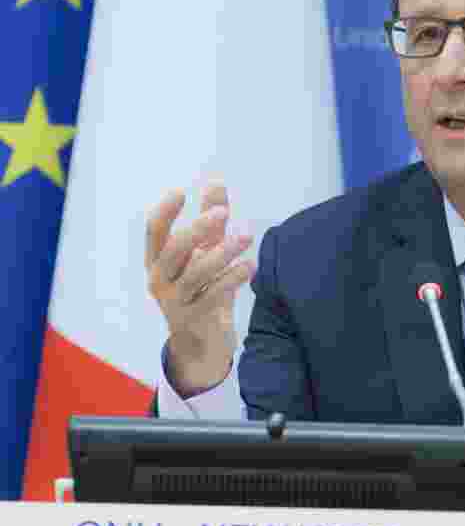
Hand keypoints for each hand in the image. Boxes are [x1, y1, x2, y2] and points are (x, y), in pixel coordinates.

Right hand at [145, 182, 254, 395]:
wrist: (202, 342)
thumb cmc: (201, 290)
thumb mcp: (205, 253)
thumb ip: (210, 222)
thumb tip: (216, 183)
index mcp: (158, 260)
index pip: (153, 232)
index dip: (164, 212)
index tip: (180, 191)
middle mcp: (160, 279)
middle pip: (173, 250)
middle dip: (197, 229)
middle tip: (222, 212)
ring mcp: (174, 301)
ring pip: (195, 274)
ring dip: (222, 253)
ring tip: (246, 237)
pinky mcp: (192, 319)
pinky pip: (211, 297)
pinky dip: (231, 279)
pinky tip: (250, 266)